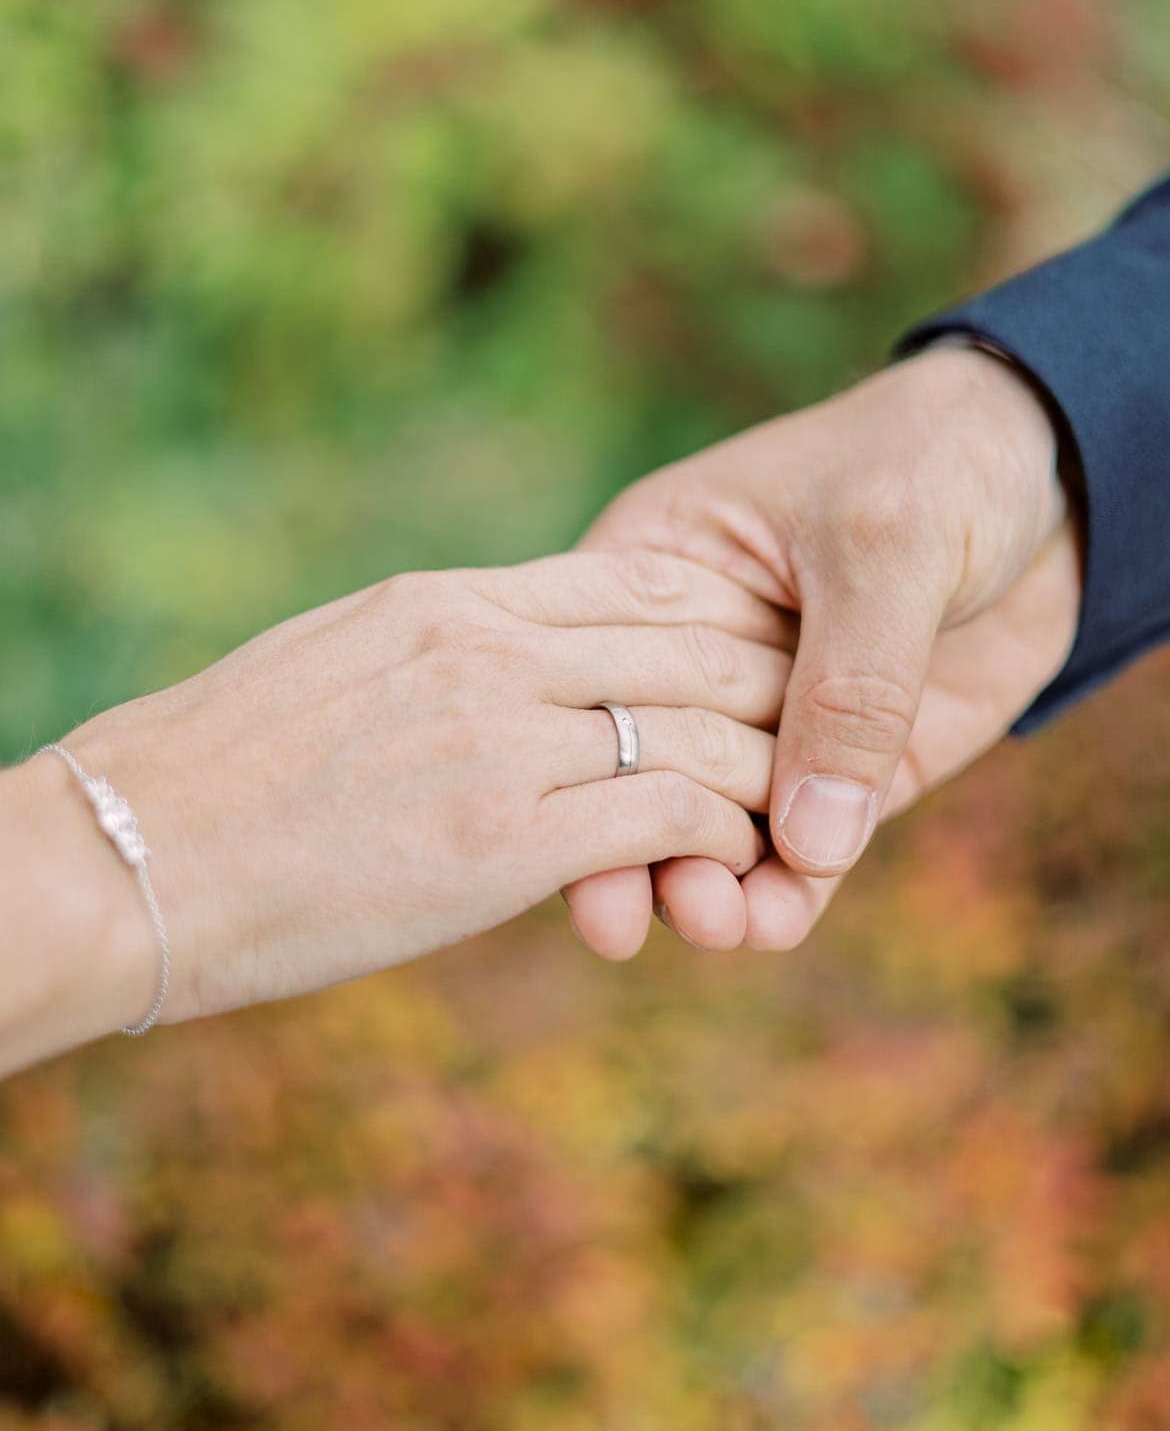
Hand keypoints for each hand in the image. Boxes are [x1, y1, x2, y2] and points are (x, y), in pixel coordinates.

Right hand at [19, 552, 792, 1047]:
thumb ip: (439, 655)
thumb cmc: (213, 773)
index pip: (639, 578)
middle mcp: (489, 647)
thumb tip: (494, 660)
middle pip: (692, 638)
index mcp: (450, 601)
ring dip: (767, 767)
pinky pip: (669, 814)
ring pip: (700, 724)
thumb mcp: (338, 667)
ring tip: (802, 802)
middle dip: (776, 679)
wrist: (130, 854)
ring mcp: (501, 736)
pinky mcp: (503, 837)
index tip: (772, 645)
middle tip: (826, 719)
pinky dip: (725, 834)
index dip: (727, 611)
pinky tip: (743, 863)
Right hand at [564, 346, 1081, 958]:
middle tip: (639, 910)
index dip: (577, 762)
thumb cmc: (936, 460)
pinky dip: (790, 890)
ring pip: (719, 818)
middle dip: (638, 842)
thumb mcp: (884, 547)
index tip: (566, 842)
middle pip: (644, 762)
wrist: (1054, 474)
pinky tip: (771, 923)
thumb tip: (805, 843)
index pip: (594, 676)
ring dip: (710, 881)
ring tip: (719, 926)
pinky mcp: (849, 763)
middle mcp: (700, 655)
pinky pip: (808, 842)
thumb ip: (848, 687)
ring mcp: (774, 716)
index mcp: (662, 566)